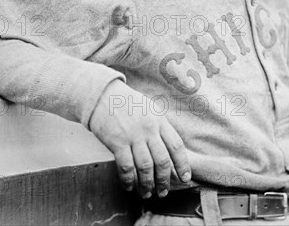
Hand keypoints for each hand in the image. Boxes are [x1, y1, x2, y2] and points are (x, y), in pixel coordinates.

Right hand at [89, 80, 190, 198]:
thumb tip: (169, 149)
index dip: (183, 164)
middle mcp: (149, 130)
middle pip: (163, 160)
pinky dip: (128, 180)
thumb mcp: (150, 109)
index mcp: (160, 121)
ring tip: (147, 193)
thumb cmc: (127, 103)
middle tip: (163, 191)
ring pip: (146, 167)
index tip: (185, 178)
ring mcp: (133, 136)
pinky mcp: (117, 142)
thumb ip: (159, 127)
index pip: (176, 146)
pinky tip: (129, 187)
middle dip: (164, 180)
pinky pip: (126, 167)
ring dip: (147, 184)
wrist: (103, 95)